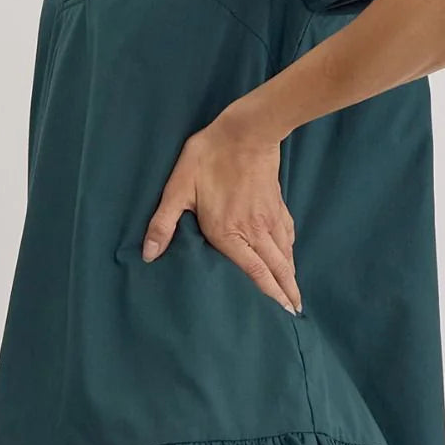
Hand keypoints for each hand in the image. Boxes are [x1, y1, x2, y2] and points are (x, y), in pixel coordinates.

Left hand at [141, 112, 302, 313]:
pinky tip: (290, 256)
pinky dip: (291, 252)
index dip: (270, 294)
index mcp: (230, 232)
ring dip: (291, 276)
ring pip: (285, 254)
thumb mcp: (178, 188)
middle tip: (294, 313)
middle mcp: (255, 230)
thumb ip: (164, 223)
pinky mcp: (277, 205)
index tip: (282, 312)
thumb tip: (148, 254)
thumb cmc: (209, 158)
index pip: (255, 272)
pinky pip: (288, 236)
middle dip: (287, 293)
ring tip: (295, 294)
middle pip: (277, 268)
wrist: (246, 131)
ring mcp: (270, 218)